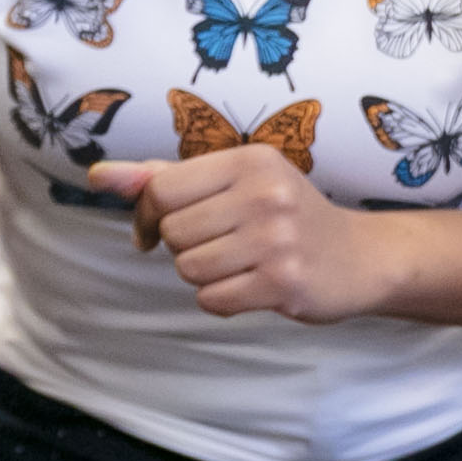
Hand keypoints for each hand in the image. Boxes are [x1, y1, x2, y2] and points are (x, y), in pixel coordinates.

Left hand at [85, 147, 400, 321]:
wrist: (362, 257)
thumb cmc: (287, 216)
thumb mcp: (235, 183)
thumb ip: (165, 178)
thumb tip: (98, 176)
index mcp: (251, 160)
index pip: (161, 190)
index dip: (148, 216)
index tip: (162, 229)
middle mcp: (266, 194)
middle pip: (172, 233)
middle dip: (186, 247)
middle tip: (226, 245)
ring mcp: (278, 240)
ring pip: (188, 268)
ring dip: (205, 276)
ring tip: (241, 265)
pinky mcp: (284, 282)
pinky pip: (212, 300)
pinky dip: (223, 300)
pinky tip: (253, 287)